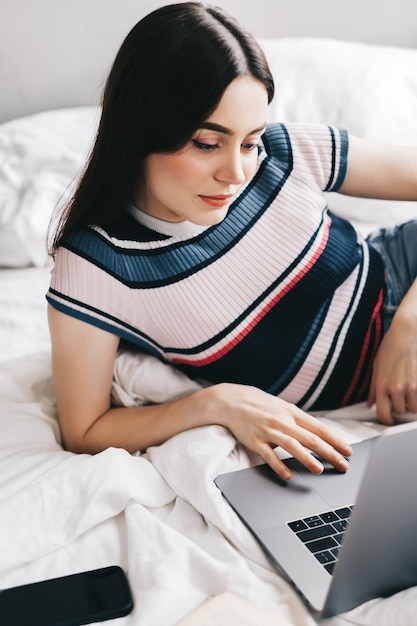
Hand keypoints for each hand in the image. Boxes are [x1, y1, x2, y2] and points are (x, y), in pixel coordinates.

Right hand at [210, 383, 351, 479]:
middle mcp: (283, 421)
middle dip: (330, 453)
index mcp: (292, 412)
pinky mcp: (255, 441)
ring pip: (292, 446)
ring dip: (307, 458)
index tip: (348, 451)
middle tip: (343, 465)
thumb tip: (319, 433)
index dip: (335, 440)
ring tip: (319, 469)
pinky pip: (269, 455)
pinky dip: (279, 466)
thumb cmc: (260, 404)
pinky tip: (288, 475)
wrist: (232, 401)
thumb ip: (299, 420)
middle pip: (310, 439)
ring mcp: (269, 431)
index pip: (319, 428)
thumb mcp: (282, 407)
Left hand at [368, 309, 416, 423]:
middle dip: (400, 406)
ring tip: (410, 388)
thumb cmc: (391, 347)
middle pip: (400, 412)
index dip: (387, 420)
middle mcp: (397, 389)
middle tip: (400, 395)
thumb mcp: (377, 367)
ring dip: (412, 402)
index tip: (390, 419)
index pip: (384, 415)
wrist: (408, 333)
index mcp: (382, 386)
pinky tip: (415, 386)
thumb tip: (370, 403)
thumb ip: (373, 388)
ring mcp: (413, 387)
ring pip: (414, 408)